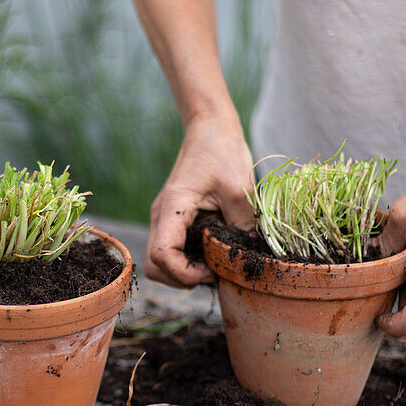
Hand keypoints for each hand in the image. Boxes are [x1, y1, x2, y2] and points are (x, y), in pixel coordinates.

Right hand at [146, 112, 255, 286]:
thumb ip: (243, 226)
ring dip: (184, 271)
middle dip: (182, 278)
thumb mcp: (240, 189)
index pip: (162, 257)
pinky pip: (171, 249)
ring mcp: (164, 218)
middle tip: (213, 271)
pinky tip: (211, 250)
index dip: (185, 274)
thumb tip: (250, 257)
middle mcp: (160, 216)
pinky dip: (187, 259)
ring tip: (214, 262)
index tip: (212, 270)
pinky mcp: (172, 218)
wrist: (210, 127)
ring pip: (160, 261)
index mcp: (172, 208)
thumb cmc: (223, 151)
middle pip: (155, 266)